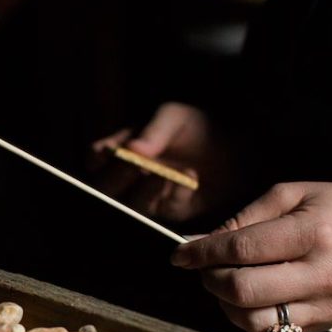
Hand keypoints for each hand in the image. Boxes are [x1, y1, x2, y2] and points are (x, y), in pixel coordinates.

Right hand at [90, 102, 229, 220]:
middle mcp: (126, 176)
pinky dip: (172, 195)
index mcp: (121, 149)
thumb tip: (131, 149)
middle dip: (118, 177)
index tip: (112, 151)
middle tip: (137, 165)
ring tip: (163, 173)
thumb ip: (154, 131)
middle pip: (103, 187)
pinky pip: (160, 211)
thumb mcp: (175, 118)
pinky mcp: (166, 212)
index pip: (95, 158)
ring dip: (143, 191)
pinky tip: (189, 180)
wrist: (236, 151)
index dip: (98, 158)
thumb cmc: (198, 129)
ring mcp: (143, 197)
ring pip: (128, 205)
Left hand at [170, 182, 331, 331]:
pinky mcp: (326, 325)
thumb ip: (244, 218)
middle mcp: (322, 274)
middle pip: (243, 291)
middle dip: (210, 281)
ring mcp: (326, 306)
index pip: (242, 249)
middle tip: (203, 268)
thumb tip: (198, 243)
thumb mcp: (293, 195)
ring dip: (225, 305)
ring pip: (253, 321)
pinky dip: (247, 317)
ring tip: (225, 283)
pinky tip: (248, 297)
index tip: (179, 254)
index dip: (203, 253)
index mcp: (313, 234)